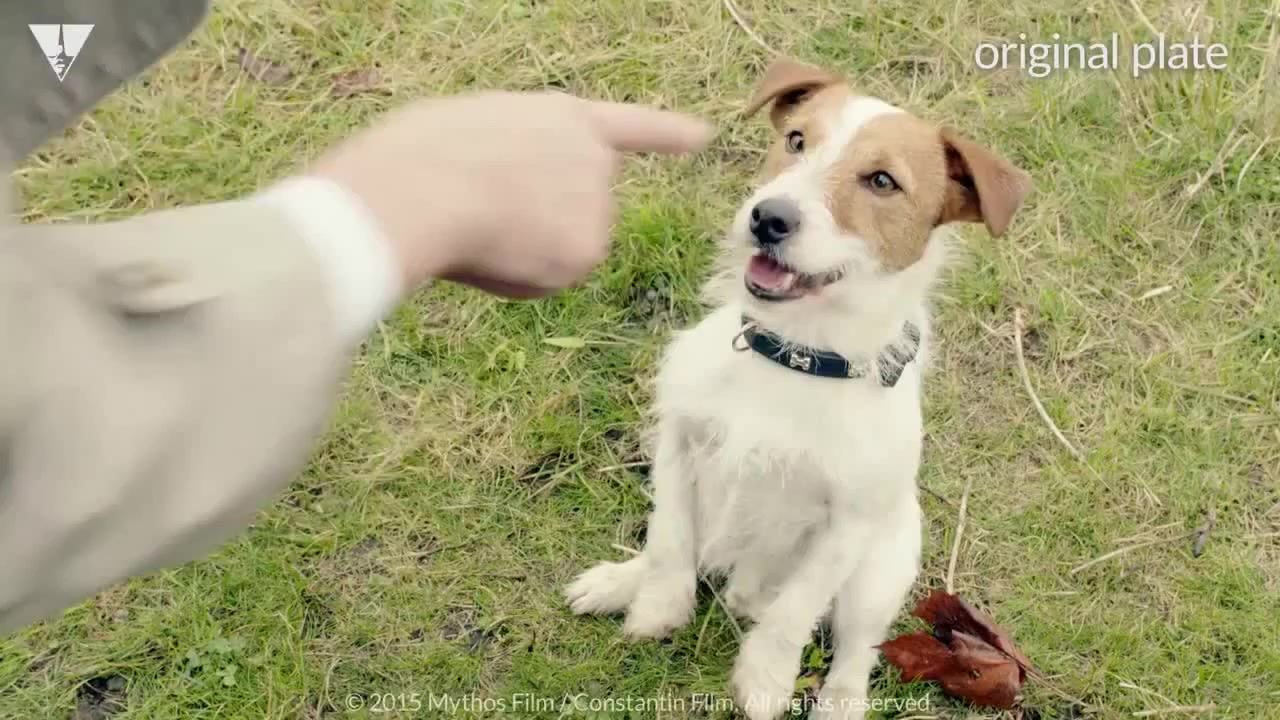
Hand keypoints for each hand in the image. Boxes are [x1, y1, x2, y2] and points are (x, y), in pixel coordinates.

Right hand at [307, 91, 713, 297]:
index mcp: (563, 117)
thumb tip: (509, 206)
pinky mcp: (590, 249)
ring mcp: (598, 204)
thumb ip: (514, 159)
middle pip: (577, 208)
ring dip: (525, 249)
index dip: (666, 132)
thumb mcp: (474, 132)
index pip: (628, 125)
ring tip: (480, 224)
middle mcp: (595, 158)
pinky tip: (492, 252)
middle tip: (482, 211)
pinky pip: (551, 279)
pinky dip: (521, 278)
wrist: (423, 189)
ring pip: (562, 248)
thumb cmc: (422, 156)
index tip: (703, 136)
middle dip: (541, 220)